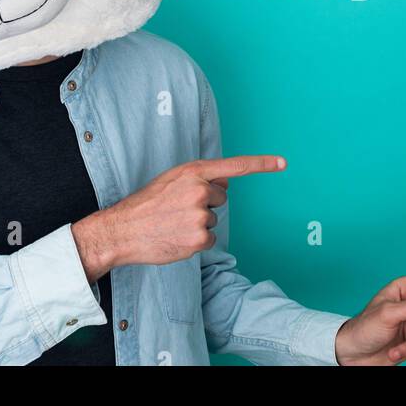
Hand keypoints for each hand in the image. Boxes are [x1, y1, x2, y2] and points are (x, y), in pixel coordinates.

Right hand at [72, 155, 285, 278]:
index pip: (234, 167)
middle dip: (205, 204)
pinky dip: (196, 241)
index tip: (282, 163)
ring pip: (213, 220)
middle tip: (177, 209)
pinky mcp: (199, 238)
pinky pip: (209, 239)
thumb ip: (198, 179)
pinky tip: (176, 237)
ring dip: (198, 224)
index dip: (261, 164)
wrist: (123, 230)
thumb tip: (223, 185)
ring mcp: (201, 215)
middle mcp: (200, 190)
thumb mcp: (171, 180)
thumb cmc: (146, 204)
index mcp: (193, 172)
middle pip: (221, 198)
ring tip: (172, 223)